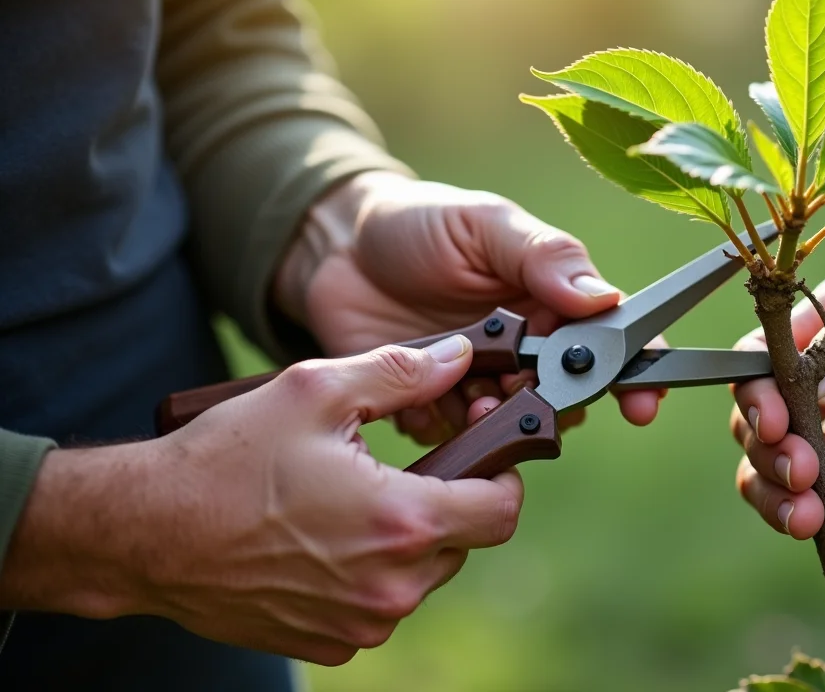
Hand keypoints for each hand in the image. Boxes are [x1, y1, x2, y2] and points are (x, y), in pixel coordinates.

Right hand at [1, 338, 520, 665]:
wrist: (146, 534)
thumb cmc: (226, 460)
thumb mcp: (316, 392)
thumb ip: (401, 373)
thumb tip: (458, 357)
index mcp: (402, 522)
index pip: (502, 510)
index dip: (503, 475)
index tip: (483, 452)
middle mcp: (391, 586)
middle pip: (463, 540)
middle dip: (447, 500)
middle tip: (403, 467)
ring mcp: (361, 622)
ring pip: (422, 574)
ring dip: (405, 537)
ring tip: (351, 499)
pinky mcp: (331, 642)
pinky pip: (378, 604)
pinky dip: (368, 572)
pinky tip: (325, 538)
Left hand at [274, 172, 661, 443]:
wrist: (335, 250)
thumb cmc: (418, 223)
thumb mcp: (484, 224)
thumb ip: (544, 257)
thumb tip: (605, 298)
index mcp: (555, 299)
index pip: (616, 339)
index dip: (640, 373)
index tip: (644, 403)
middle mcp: (530, 347)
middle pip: (571, 396)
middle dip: (554, 403)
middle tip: (520, 390)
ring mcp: (485, 381)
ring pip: (517, 427)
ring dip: (502, 424)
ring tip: (474, 400)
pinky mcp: (437, 407)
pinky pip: (456, 439)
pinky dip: (446, 429)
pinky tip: (421, 401)